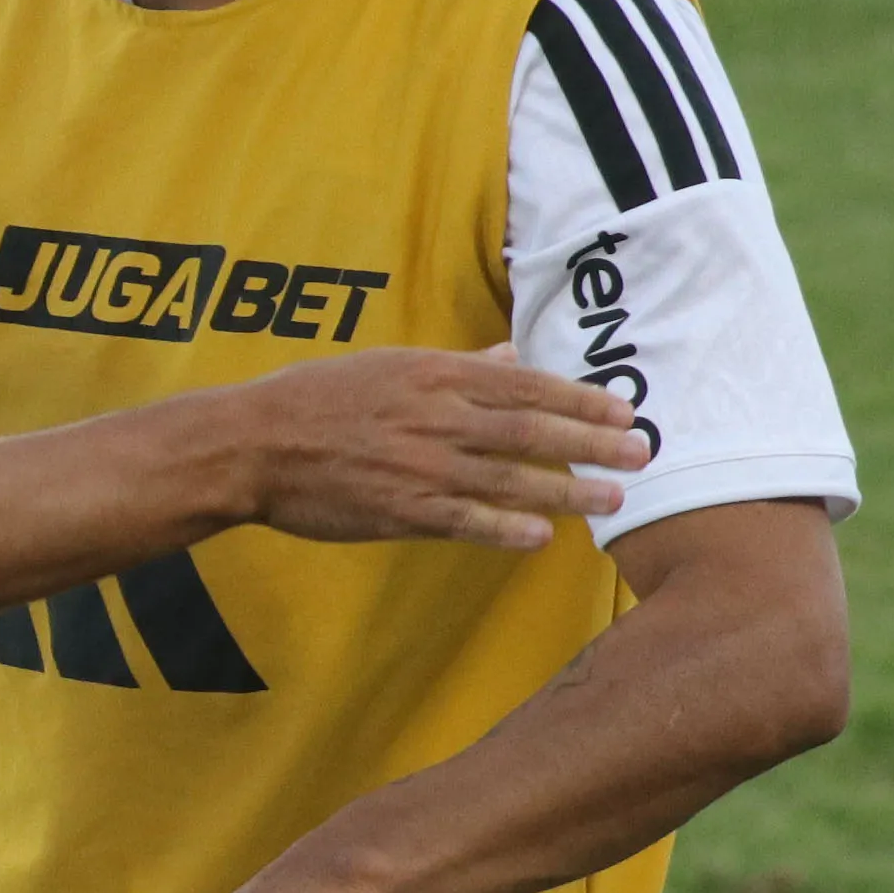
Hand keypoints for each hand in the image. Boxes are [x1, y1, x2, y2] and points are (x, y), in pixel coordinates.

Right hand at [224, 350, 643, 549]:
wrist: (251, 445)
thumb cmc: (312, 399)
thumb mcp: (385, 365)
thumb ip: (454, 365)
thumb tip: (508, 355)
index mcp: (433, 375)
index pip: (525, 385)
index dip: (580, 398)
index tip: (623, 410)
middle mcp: (435, 417)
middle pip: (532, 430)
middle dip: (593, 442)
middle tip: (643, 453)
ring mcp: (419, 465)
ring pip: (510, 478)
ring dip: (568, 489)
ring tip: (614, 499)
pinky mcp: (399, 509)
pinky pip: (465, 520)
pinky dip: (506, 528)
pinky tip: (543, 537)